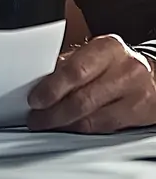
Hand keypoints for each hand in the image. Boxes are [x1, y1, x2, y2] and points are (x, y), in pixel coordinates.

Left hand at [27, 34, 155, 133]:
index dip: (52, 88)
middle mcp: (125, 68)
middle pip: (83, 98)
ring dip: (64, 124)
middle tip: (37, 118)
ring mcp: (135, 93)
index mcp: (108, 47)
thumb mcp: (94, 55)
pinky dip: (80, 130)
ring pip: (91, 117)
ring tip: (47, 124)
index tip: (35, 99)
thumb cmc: (116, 65)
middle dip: (53, 112)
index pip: (75, 70)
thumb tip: (38, 82)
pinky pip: (102, 127)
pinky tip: (68, 128)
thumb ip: (68, 66)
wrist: (153, 78)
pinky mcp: (139, 114)